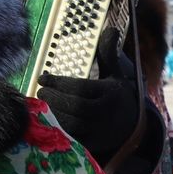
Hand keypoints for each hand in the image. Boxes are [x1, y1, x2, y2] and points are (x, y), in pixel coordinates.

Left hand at [36, 29, 140, 166]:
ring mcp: (100, 130)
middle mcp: (107, 112)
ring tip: (42, 102)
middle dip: (54, 97)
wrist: (132, 126)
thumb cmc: (117, 95)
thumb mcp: (117, 74)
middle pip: (76, 106)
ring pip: (72, 123)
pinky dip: (57, 127)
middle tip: (40, 90)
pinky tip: (46, 117)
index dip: (59, 82)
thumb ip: (109, 54)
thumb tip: (111, 29)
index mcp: (111, 93)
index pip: (81, 87)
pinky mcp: (93, 144)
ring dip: (53, 112)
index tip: (42, 77)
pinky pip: (72, 137)